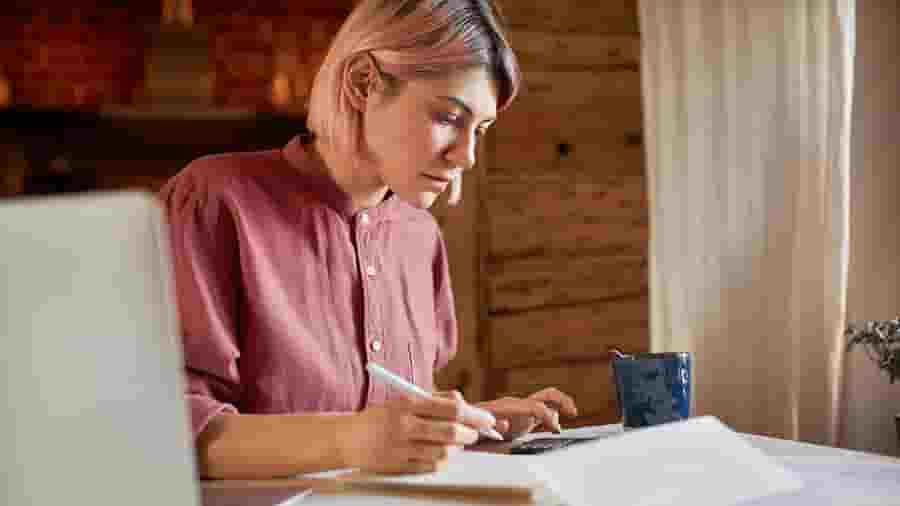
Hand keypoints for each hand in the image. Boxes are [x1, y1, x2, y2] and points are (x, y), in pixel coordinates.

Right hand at [339, 391, 490, 473]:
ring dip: (457, 449)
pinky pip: (431, 467)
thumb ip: (433, 400)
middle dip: (470, 434)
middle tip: (475, 434)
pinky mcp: (399, 466)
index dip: (475, 415)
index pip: (451, 409)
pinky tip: (441, 455)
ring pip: (444, 452)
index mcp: (408, 404)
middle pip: (451, 432)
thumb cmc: (380, 417)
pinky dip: (442, 462)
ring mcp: (401, 447)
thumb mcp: (403, 400)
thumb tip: (463, 402)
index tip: (487, 419)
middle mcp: (405, 425)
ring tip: (457, 444)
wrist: (346, 439)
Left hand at [476, 387, 577, 439]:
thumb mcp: (473, 425)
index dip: (548, 416)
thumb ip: (482, 421)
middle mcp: (518, 405)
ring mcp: (521, 411)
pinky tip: (555, 432)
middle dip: (562, 401)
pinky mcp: (522, 420)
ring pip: (547, 403)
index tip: (556, 430)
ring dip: (560, 409)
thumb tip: (498, 421)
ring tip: (567, 423)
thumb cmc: (468, 425)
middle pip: (547, 395)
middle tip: (573, 412)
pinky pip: (542, 416)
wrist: (462, 421)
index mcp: (509, 407)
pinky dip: (552, 420)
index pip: (536, 407)